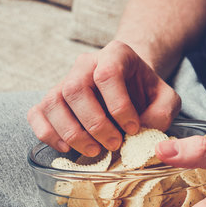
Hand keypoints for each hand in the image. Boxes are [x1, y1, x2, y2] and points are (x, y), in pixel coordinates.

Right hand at [27, 41, 180, 155]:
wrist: (131, 88)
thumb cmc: (148, 93)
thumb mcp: (168, 99)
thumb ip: (164, 112)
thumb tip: (142, 131)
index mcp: (116, 54)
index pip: (108, 74)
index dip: (119, 105)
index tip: (133, 128)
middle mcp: (86, 64)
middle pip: (76, 89)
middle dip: (95, 123)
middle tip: (113, 145)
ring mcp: (65, 80)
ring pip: (53, 102)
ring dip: (71, 132)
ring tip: (94, 151)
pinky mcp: (52, 100)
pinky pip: (37, 113)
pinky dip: (48, 134)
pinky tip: (67, 148)